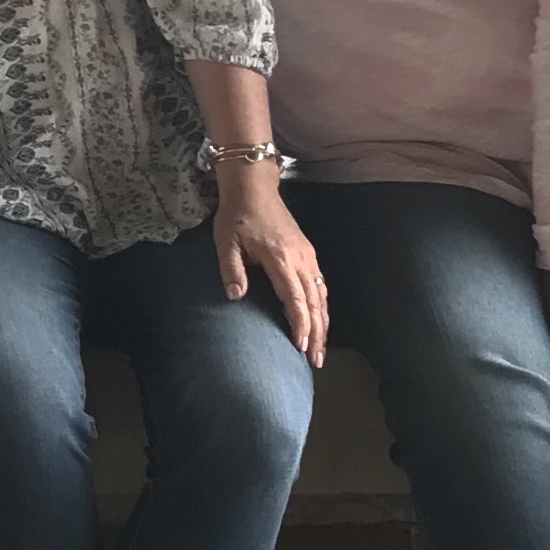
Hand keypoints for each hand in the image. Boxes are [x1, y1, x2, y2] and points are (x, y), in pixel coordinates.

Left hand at [214, 174, 328, 366]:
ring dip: (323, 323)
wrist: (254, 188)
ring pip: (321, 296)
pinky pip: (320, 285)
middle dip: (317, 333)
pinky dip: (322, 306)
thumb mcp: (225, 242)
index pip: (295, 299)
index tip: (301, 346)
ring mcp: (307, 256)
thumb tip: (236, 296)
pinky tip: (321, 321)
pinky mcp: (308, 253)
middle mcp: (300, 259)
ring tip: (321, 349)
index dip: (300, 324)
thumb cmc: (236, 216)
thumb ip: (231, 270)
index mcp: (281, 259)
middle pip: (314, 303)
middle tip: (316, 360)